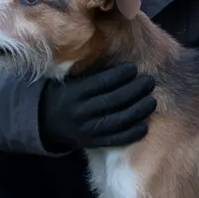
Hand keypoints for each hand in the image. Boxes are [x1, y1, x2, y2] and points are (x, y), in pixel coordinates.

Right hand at [38, 63, 156, 150]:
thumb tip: (119, 55)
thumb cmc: (65, 94)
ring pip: (119, 121)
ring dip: (139, 110)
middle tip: (149, 81)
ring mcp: (87, 130)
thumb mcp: (71, 80)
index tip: (133, 68)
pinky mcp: (93, 143)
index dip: (120, 75)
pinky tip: (145, 124)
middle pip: (114, 101)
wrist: (47, 122)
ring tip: (151, 100)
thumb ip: (91, 71)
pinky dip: (132, 133)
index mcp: (74, 93)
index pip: (102, 83)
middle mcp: (80, 112)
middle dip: (135, 90)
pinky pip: (116, 140)